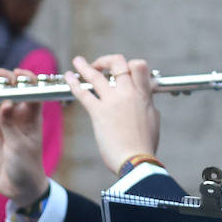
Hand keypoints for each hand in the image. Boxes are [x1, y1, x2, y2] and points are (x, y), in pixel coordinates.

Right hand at [0, 68, 49, 203]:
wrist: (17, 185)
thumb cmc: (27, 165)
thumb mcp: (20, 146)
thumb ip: (10, 125)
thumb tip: (6, 103)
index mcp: (32, 116)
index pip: (32, 91)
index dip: (27, 79)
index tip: (18, 73)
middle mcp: (18, 114)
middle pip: (10, 89)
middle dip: (2, 79)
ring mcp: (1, 119)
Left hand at [64, 54, 160, 173]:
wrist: (137, 160)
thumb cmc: (145, 145)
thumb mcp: (153, 120)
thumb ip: (148, 106)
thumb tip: (146, 100)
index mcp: (144, 96)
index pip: (139, 66)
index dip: (129, 64)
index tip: (122, 72)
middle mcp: (129, 93)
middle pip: (118, 63)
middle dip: (107, 60)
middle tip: (100, 66)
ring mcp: (113, 101)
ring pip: (96, 74)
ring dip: (84, 65)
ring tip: (78, 61)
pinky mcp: (98, 112)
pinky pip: (83, 92)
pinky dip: (73, 82)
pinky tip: (68, 76)